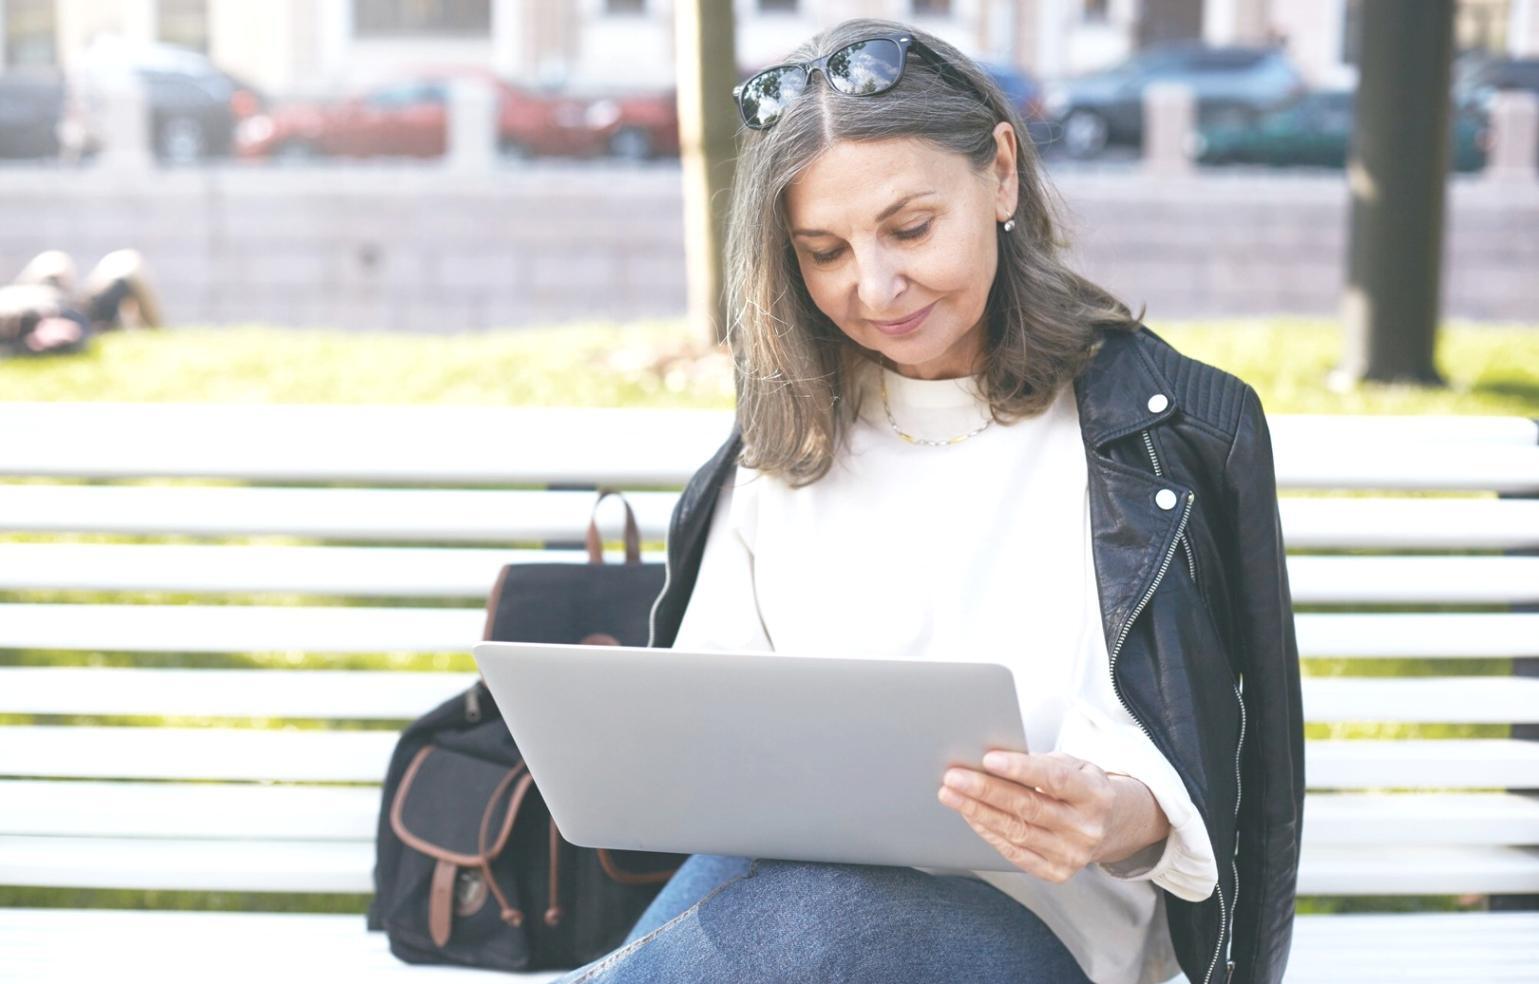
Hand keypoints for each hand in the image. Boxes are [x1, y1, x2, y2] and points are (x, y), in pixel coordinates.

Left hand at [937, 750, 1168, 882]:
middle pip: (1028, 808)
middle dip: (985, 791)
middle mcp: (1086, 828)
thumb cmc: (1083, 787)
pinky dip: (989, 833)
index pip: (1054, 779)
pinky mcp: (1057, 872)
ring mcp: (1073, 855)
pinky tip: (970, 816)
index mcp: (1095, 795)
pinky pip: (1015, 853)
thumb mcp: (1074, 765)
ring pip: (1016, 831)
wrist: (1114, 825)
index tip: (988, 758)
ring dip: (978, 812)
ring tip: (951, 794)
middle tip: (953, 777)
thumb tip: (992, 760)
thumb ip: (1041, 763)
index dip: (1020, 769)